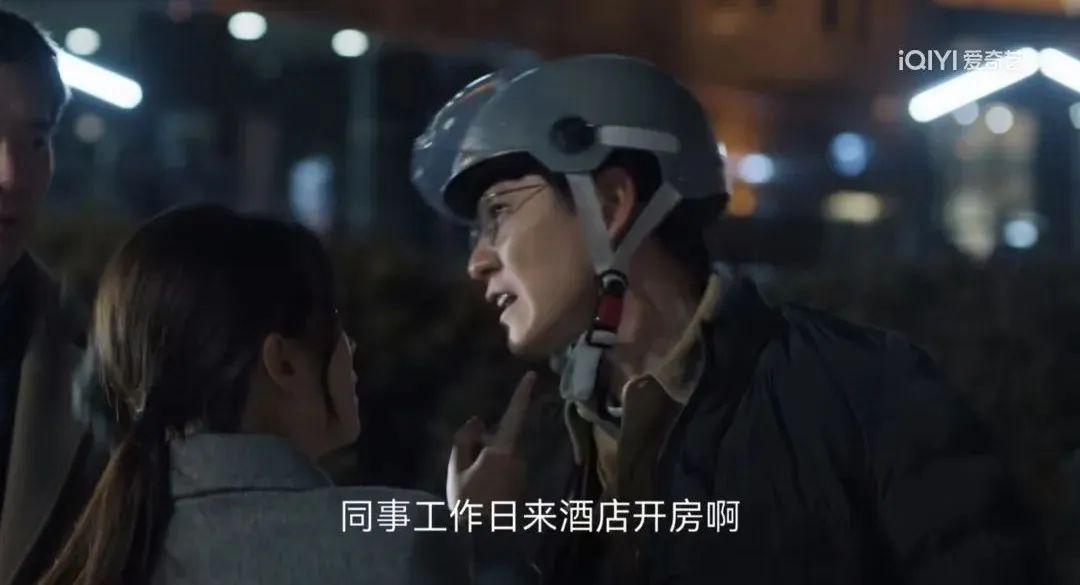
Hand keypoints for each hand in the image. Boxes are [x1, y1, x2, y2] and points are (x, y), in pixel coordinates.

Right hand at [447, 372, 535, 509]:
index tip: (532, 375)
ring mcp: (522, 473)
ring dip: (489, 462)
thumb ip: (464, 439)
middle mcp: (517, 458)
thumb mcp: (455, 467)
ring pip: (503, 457)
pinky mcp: (522, 486)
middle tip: (466, 468)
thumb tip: (477, 420)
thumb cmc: (467, 502)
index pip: (513, 416)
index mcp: (502, 450)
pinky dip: (495, 475)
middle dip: (485, 445)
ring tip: (473, 485)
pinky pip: (507, 471)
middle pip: (500, 440)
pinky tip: (483, 492)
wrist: (484, 539)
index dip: (522, 394)